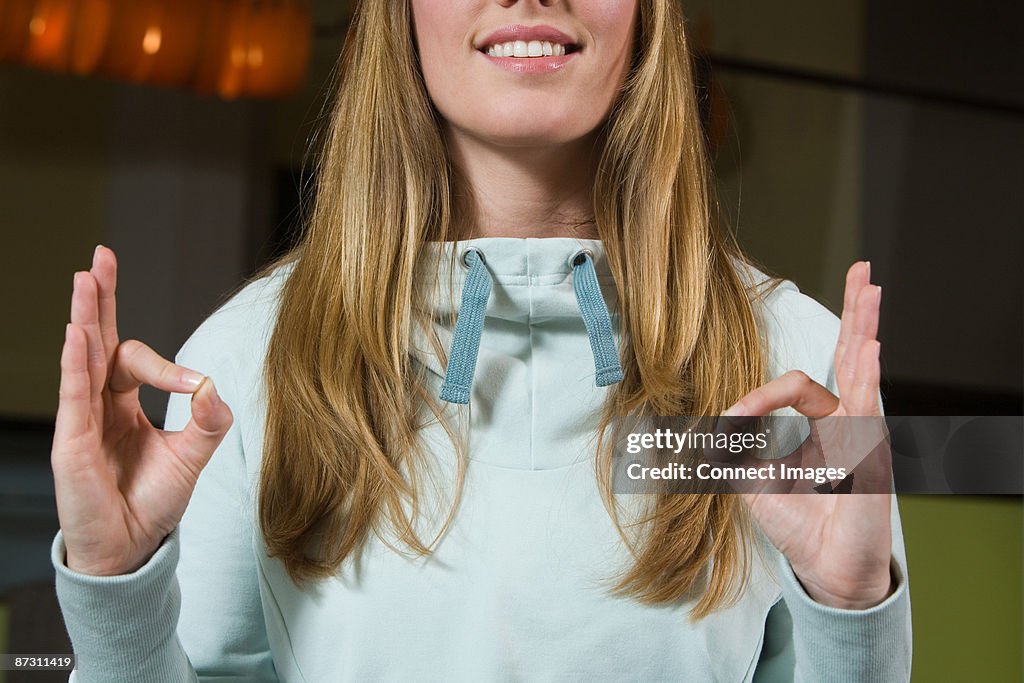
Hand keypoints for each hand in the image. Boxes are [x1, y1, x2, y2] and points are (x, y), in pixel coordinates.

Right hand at [51, 245, 233, 575]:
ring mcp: (80, 420)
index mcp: (123, 403)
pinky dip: (76, 362)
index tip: (197, 387)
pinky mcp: (70, 443)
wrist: (133, 546)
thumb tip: (214, 384)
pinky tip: (77, 332)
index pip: (135, 360)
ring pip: (81, 357)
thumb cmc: (154, 501)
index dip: (169, 368)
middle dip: (99, 298)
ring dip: (84, 315)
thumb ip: (208, 420)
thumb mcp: (192, 456)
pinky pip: (73, 394)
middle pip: (96, 339)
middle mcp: (98, 404)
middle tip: (100, 257)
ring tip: (85, 277)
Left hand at [724, 261, 894, 608]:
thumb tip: (710, 421)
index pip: (797, 386)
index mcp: (823, 425)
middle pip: (851, 354)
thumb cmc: (797, 525)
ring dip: (865, 323)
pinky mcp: (872, 452)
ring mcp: (864, 431)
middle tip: (861, 270)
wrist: (825, 568)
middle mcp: (848, 420)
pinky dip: (867, 373)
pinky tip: (869, 343)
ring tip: (870, 285)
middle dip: (855, 311)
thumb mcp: (751, 482)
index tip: (732, 417)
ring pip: (864, 367)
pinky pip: (868, 405)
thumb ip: (731, 450)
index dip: (760, 396)